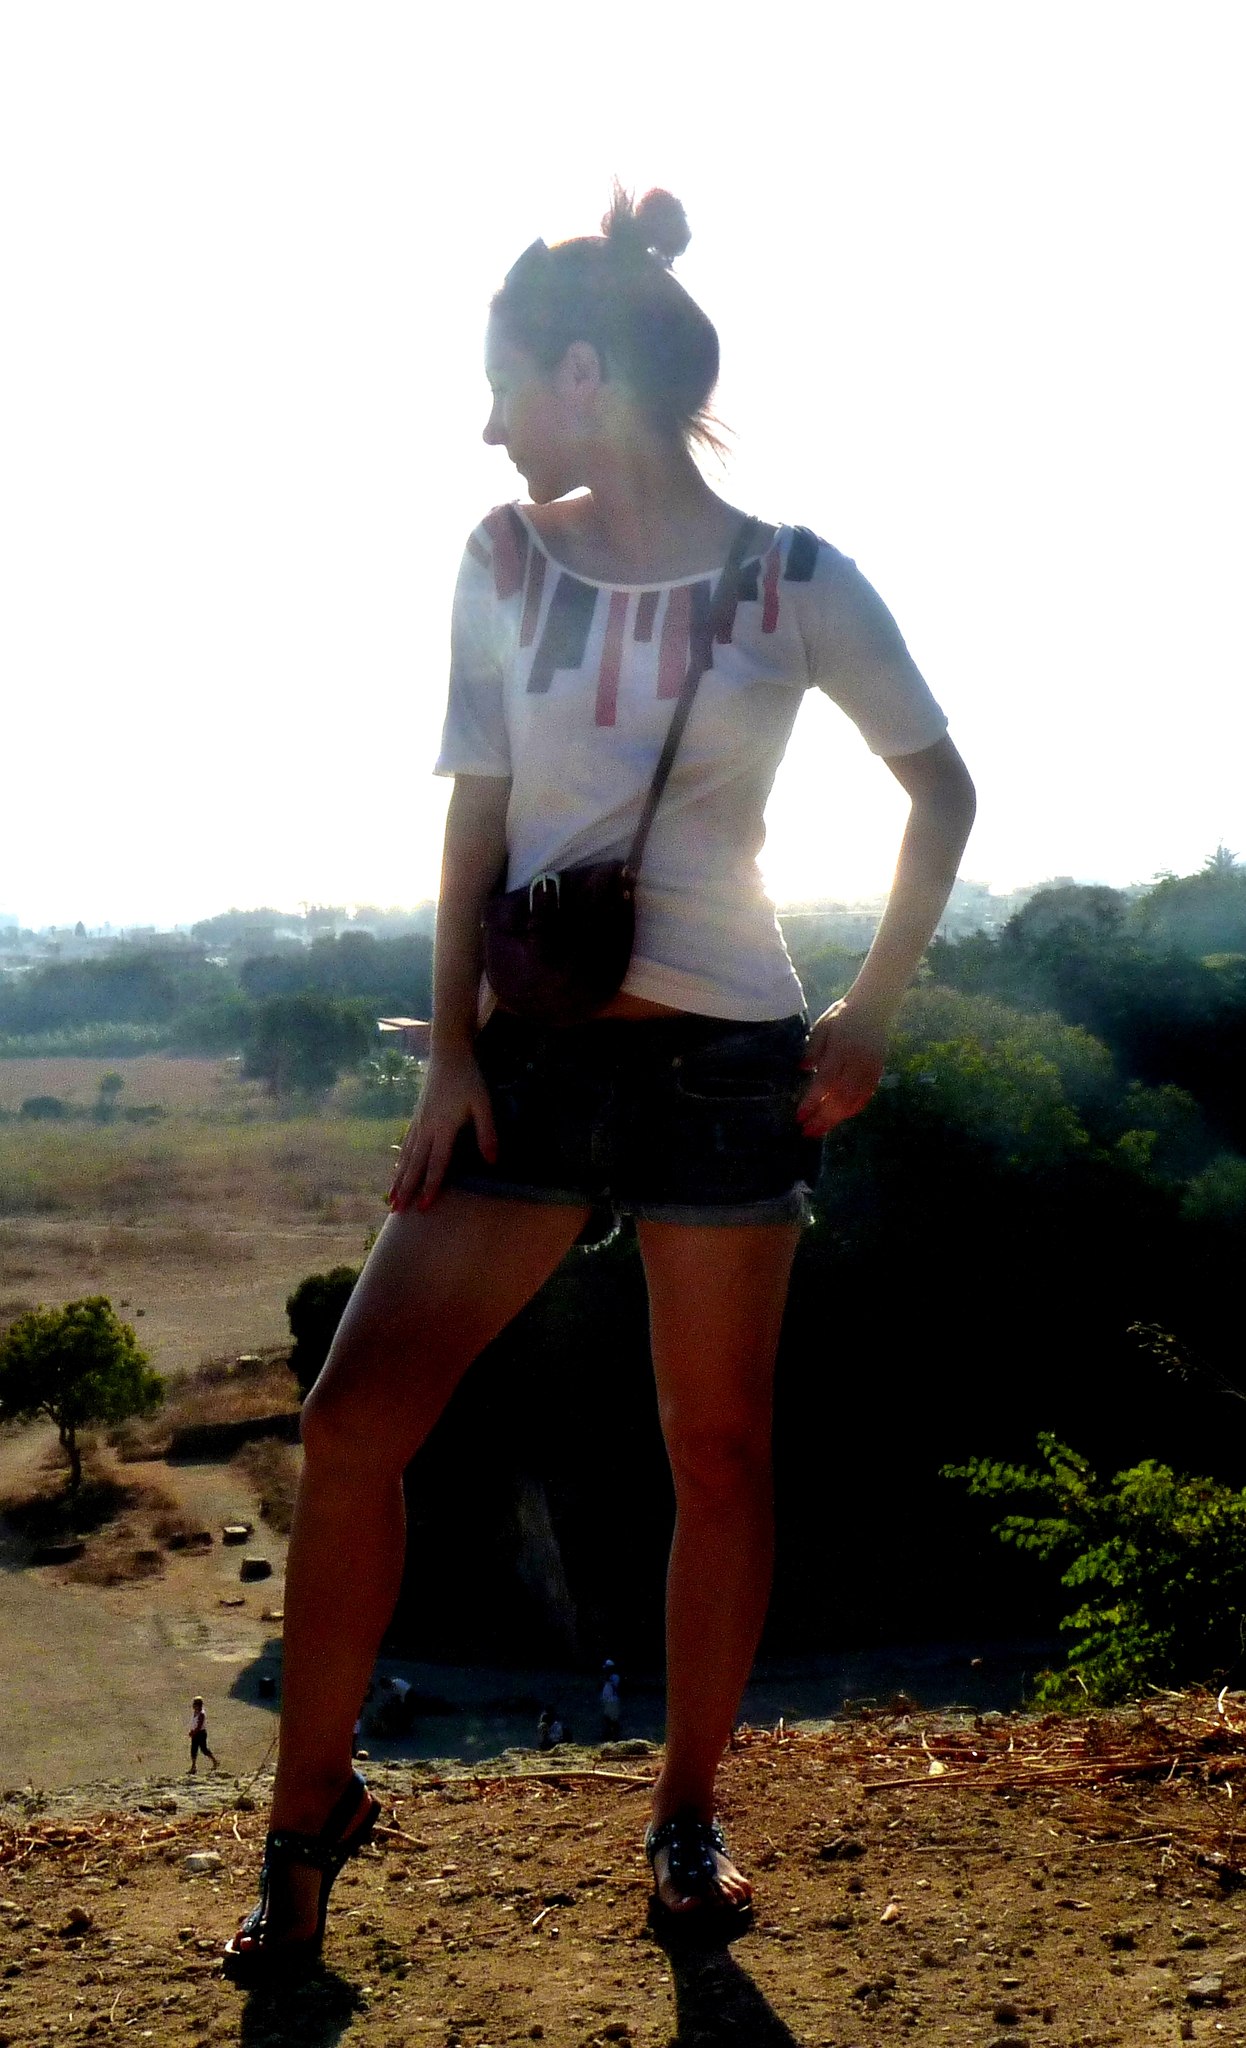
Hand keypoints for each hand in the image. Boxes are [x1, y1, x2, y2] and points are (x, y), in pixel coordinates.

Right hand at [388, 1047, 496, 1213]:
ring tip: (391, 1198)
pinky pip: (406, 1144)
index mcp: (443, 1127)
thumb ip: (487, 1132)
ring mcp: (419, 1122)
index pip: (436, 1163)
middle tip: (397, 1211)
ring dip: (399, 1179)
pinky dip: (400, 1160)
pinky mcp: (417, 1115)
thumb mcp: (483, 1103)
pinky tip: (397, 1169)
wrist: (447, 1053)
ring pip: (406, 1156)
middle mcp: (426, 1128)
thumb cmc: (468, 1078)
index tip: (424, 1207)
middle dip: (406, 1189)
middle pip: (415, 1165)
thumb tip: (493, 1161)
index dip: (431, 1186)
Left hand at [797, 1000, 889, 1137]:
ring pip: (854, 1101)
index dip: (812, 1101)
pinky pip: (866, 1097)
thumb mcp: (823, 1025)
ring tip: (820, 1130)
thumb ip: (813, 1048)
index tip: (800, 1116)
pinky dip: (852, 1110)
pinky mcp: (878, 1073)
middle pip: (840, 1097)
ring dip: (836, 1119)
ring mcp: (870, 1069)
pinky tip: (840, 1118)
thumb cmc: (843, 1016)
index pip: (825, 1081)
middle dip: (823, 1118)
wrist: (874, 1007)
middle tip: (808, 1131)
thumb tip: (802, 1068)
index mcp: (841, 1048)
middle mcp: (857, 1062)